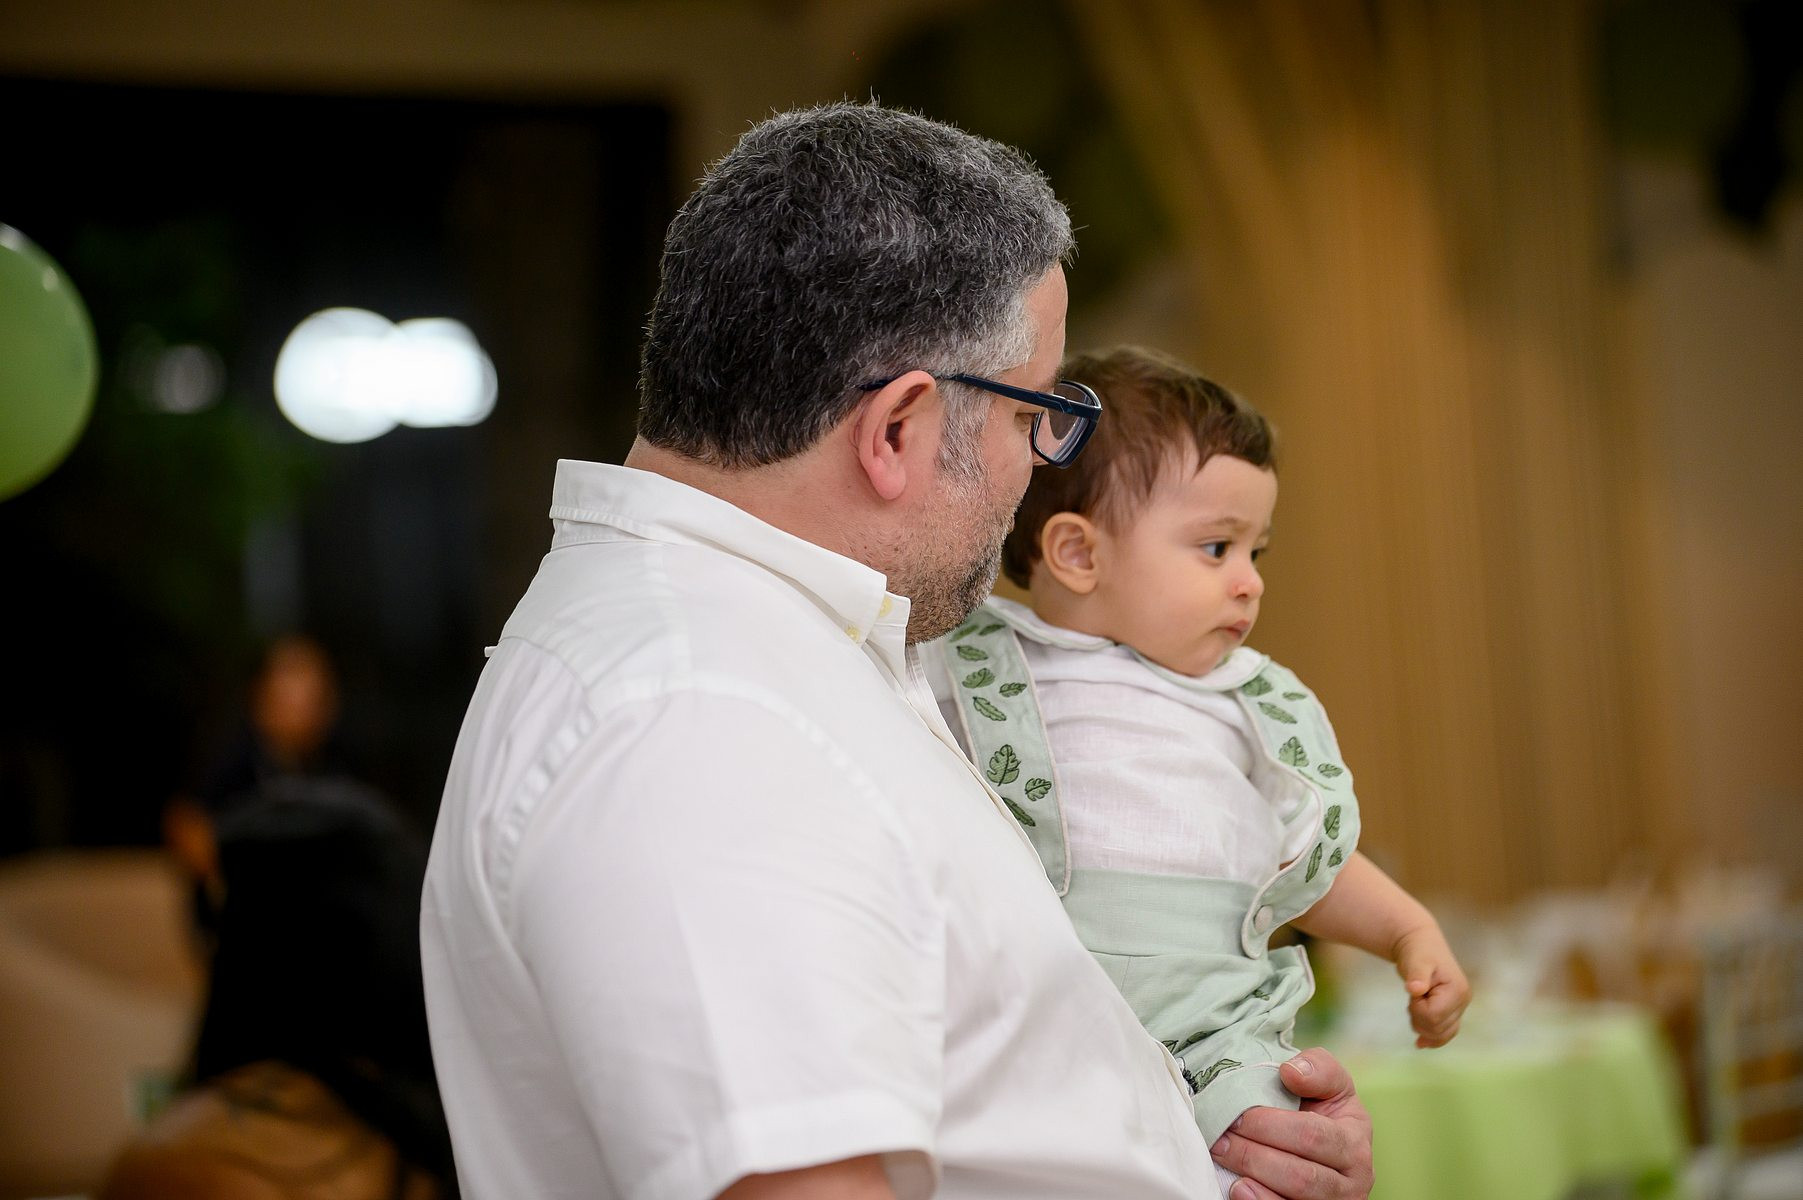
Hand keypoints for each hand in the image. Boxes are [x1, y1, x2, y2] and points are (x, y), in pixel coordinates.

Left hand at [1209, 1049, 1373, 1199]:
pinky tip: (1237, 1187)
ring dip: (1251, 1177)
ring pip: (1293, 1198)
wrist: (1319, 1143)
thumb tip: (1291, 1072)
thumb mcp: (1329, 1082)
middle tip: (1220, 1136)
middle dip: (1253, 1154)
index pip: (1312, 1136)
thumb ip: (1318, 1068)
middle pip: (1300, 1175)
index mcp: (1355, 1143)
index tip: (1237, 1115)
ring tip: (1221, 1155)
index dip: (1270, 1126)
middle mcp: (1353, 1181)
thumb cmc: (1321, 1109)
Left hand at [1394, 925, 1469, 1047]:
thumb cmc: (1417, 951)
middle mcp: (1463, 1002)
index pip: (1434, 1016)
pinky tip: (1420, 1043)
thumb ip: (1416, 975)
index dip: (1417, 1008)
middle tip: (1413, 996)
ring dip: (1421, 1024)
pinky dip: (1432, 1039)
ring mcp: (1458, 1008)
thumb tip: (1415, 989)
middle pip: (1437, 1029)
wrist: (1420, 945)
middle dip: (1418, 1016)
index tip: (1413, 991)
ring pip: (1440, 1034)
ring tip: (1416, 1003)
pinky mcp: (1451, 1012)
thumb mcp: (1416, 960)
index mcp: (1458, 991)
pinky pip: (1444, 1034)